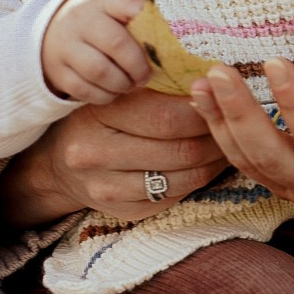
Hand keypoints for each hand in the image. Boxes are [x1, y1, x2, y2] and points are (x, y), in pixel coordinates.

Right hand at [0, 88, 226, 228]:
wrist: (60, 165)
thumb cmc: (101, 118)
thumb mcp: (117, 92)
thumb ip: (156, 85)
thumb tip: (212, 82)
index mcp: (98, 114)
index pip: (167, 116)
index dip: (204, 110)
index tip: (222, 100)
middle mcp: (95, 154)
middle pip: (179, 149)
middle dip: (216, 136)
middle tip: (234, 123)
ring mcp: (107, 188)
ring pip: (183, 176)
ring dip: (215, 160)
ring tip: (228, 142)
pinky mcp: (124, 211)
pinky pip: (176, 195)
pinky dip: (200, 178)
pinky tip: (209, 163)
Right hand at [41, 0, 150, 103]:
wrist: (54, 32)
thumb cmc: (101, 26)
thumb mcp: (117, 14)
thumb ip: (141, 27)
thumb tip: (168, 51)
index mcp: (104, 4)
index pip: (124, 1)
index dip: (141, 14)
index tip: (154, 32)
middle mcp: (82, 21)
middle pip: (115, 43)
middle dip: (137, 65)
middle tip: (146, 76)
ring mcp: (66, 46)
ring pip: (99, 70)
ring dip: (122, 83)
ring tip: (130, 84)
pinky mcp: (58, 71)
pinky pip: (85, 90)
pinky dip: (105, 95)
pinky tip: (113, 91)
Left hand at [190, 58, 293, 259]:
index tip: (275, 64)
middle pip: (273, 158)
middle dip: (241, 115)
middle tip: (218, 73)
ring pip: (250, 163)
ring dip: (221, 124)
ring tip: (202, 84)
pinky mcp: (282, 183)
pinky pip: (244, 163)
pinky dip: (220, 133)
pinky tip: (204, 101)